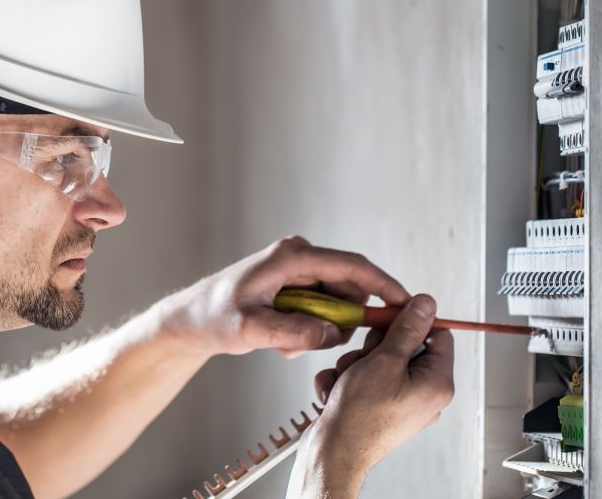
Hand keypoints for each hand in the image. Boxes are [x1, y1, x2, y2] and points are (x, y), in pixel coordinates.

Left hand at [160, 236, 410, 358]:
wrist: (193, 319)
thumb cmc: (215, 317)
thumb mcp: (252, 329)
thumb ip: (293, 331)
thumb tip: (332, 333)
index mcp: (293, 256)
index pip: (353, 266)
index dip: (384, 285)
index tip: (407, 305)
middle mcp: (300, 256)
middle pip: (349, 289)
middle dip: (340, 322)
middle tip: (311, 346)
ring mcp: (299, 269)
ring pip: (337, 304)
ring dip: (321, 329)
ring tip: (287, 344)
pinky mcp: (297, 283)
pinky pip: (323, 309)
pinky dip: (310, 329)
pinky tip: (283, 340)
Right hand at [288, 295, 454, 497]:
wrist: (334, 453)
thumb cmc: (361, 417)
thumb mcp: (385, 360)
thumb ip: (406, 329)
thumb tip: (425, 305)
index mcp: (437, 382)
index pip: (438, 335)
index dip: (412, 321)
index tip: (390, 316)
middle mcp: (424, 394)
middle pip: (404, 346)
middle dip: (375, 347)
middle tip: (364, 357)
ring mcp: (400, 402)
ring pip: (378, 361)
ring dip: (355, 363)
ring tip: (346, 380)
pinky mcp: (378, 408)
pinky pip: (365, 380)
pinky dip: (347, 380)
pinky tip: (336, 391)